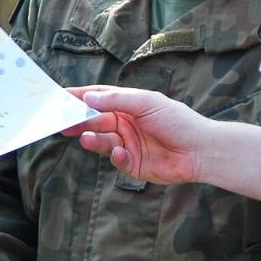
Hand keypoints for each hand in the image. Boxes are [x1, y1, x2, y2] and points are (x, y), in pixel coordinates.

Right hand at [66, 85, 210, 183]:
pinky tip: (119, 152)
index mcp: (129, 106)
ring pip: (102, 141)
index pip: (99, 98)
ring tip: (85, 137)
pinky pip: (117, 160)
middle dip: (80, 121)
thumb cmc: (178, 121)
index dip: (80, 97)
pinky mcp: (134, 165)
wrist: (200, 150)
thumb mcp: (147, 103)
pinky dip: (115, 156)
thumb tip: (89, 97)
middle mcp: (126, 124)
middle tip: (62, 123)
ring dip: (93, 139)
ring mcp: (128, 145)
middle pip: (96, 121)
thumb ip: (117, 100)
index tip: (60, 96)